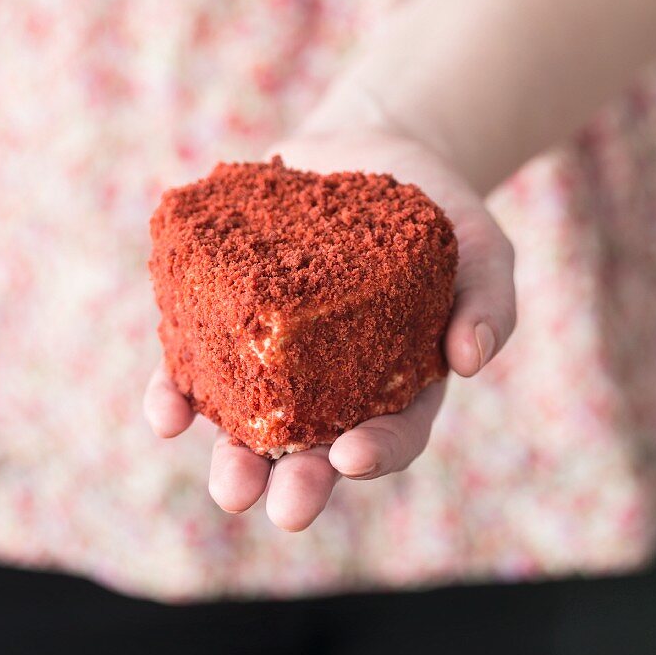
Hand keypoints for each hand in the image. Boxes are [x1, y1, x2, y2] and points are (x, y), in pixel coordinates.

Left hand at [144, 129, 515, 530]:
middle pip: (314, 448)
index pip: (391, 432)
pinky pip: (198, 363)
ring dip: (233, 457)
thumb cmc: (438, 211)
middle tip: (282, 505)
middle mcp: (332, 385)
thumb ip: (488, 302)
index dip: (376, 452)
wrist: (372, 150)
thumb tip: (469, 360)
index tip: (352, 455)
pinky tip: (167, 408)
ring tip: (228, 481)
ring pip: (249, 423)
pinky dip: (178, 391)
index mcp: (397, 382)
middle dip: (296, 482)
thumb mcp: (482, 250)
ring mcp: (276, 355)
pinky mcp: (231, 316)